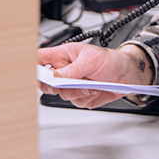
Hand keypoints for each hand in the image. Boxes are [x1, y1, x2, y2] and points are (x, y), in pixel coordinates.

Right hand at [38, 43, 153, 108]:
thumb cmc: (109, 60)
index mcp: (64, 55)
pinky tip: (95, 89)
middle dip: (53, 85)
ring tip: (90, 84)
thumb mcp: (91, 59)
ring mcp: (71, 85)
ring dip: (76, 91)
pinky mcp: (79, 96)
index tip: (33, 72)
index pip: (40, 58)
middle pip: (45, 81)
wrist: (126, 74)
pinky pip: (75, 102)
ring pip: (61, 94)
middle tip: (62, 84)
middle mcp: (65, 71)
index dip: (32, 65)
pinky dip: (85, 97)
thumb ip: (74, 68)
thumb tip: (56, 75)